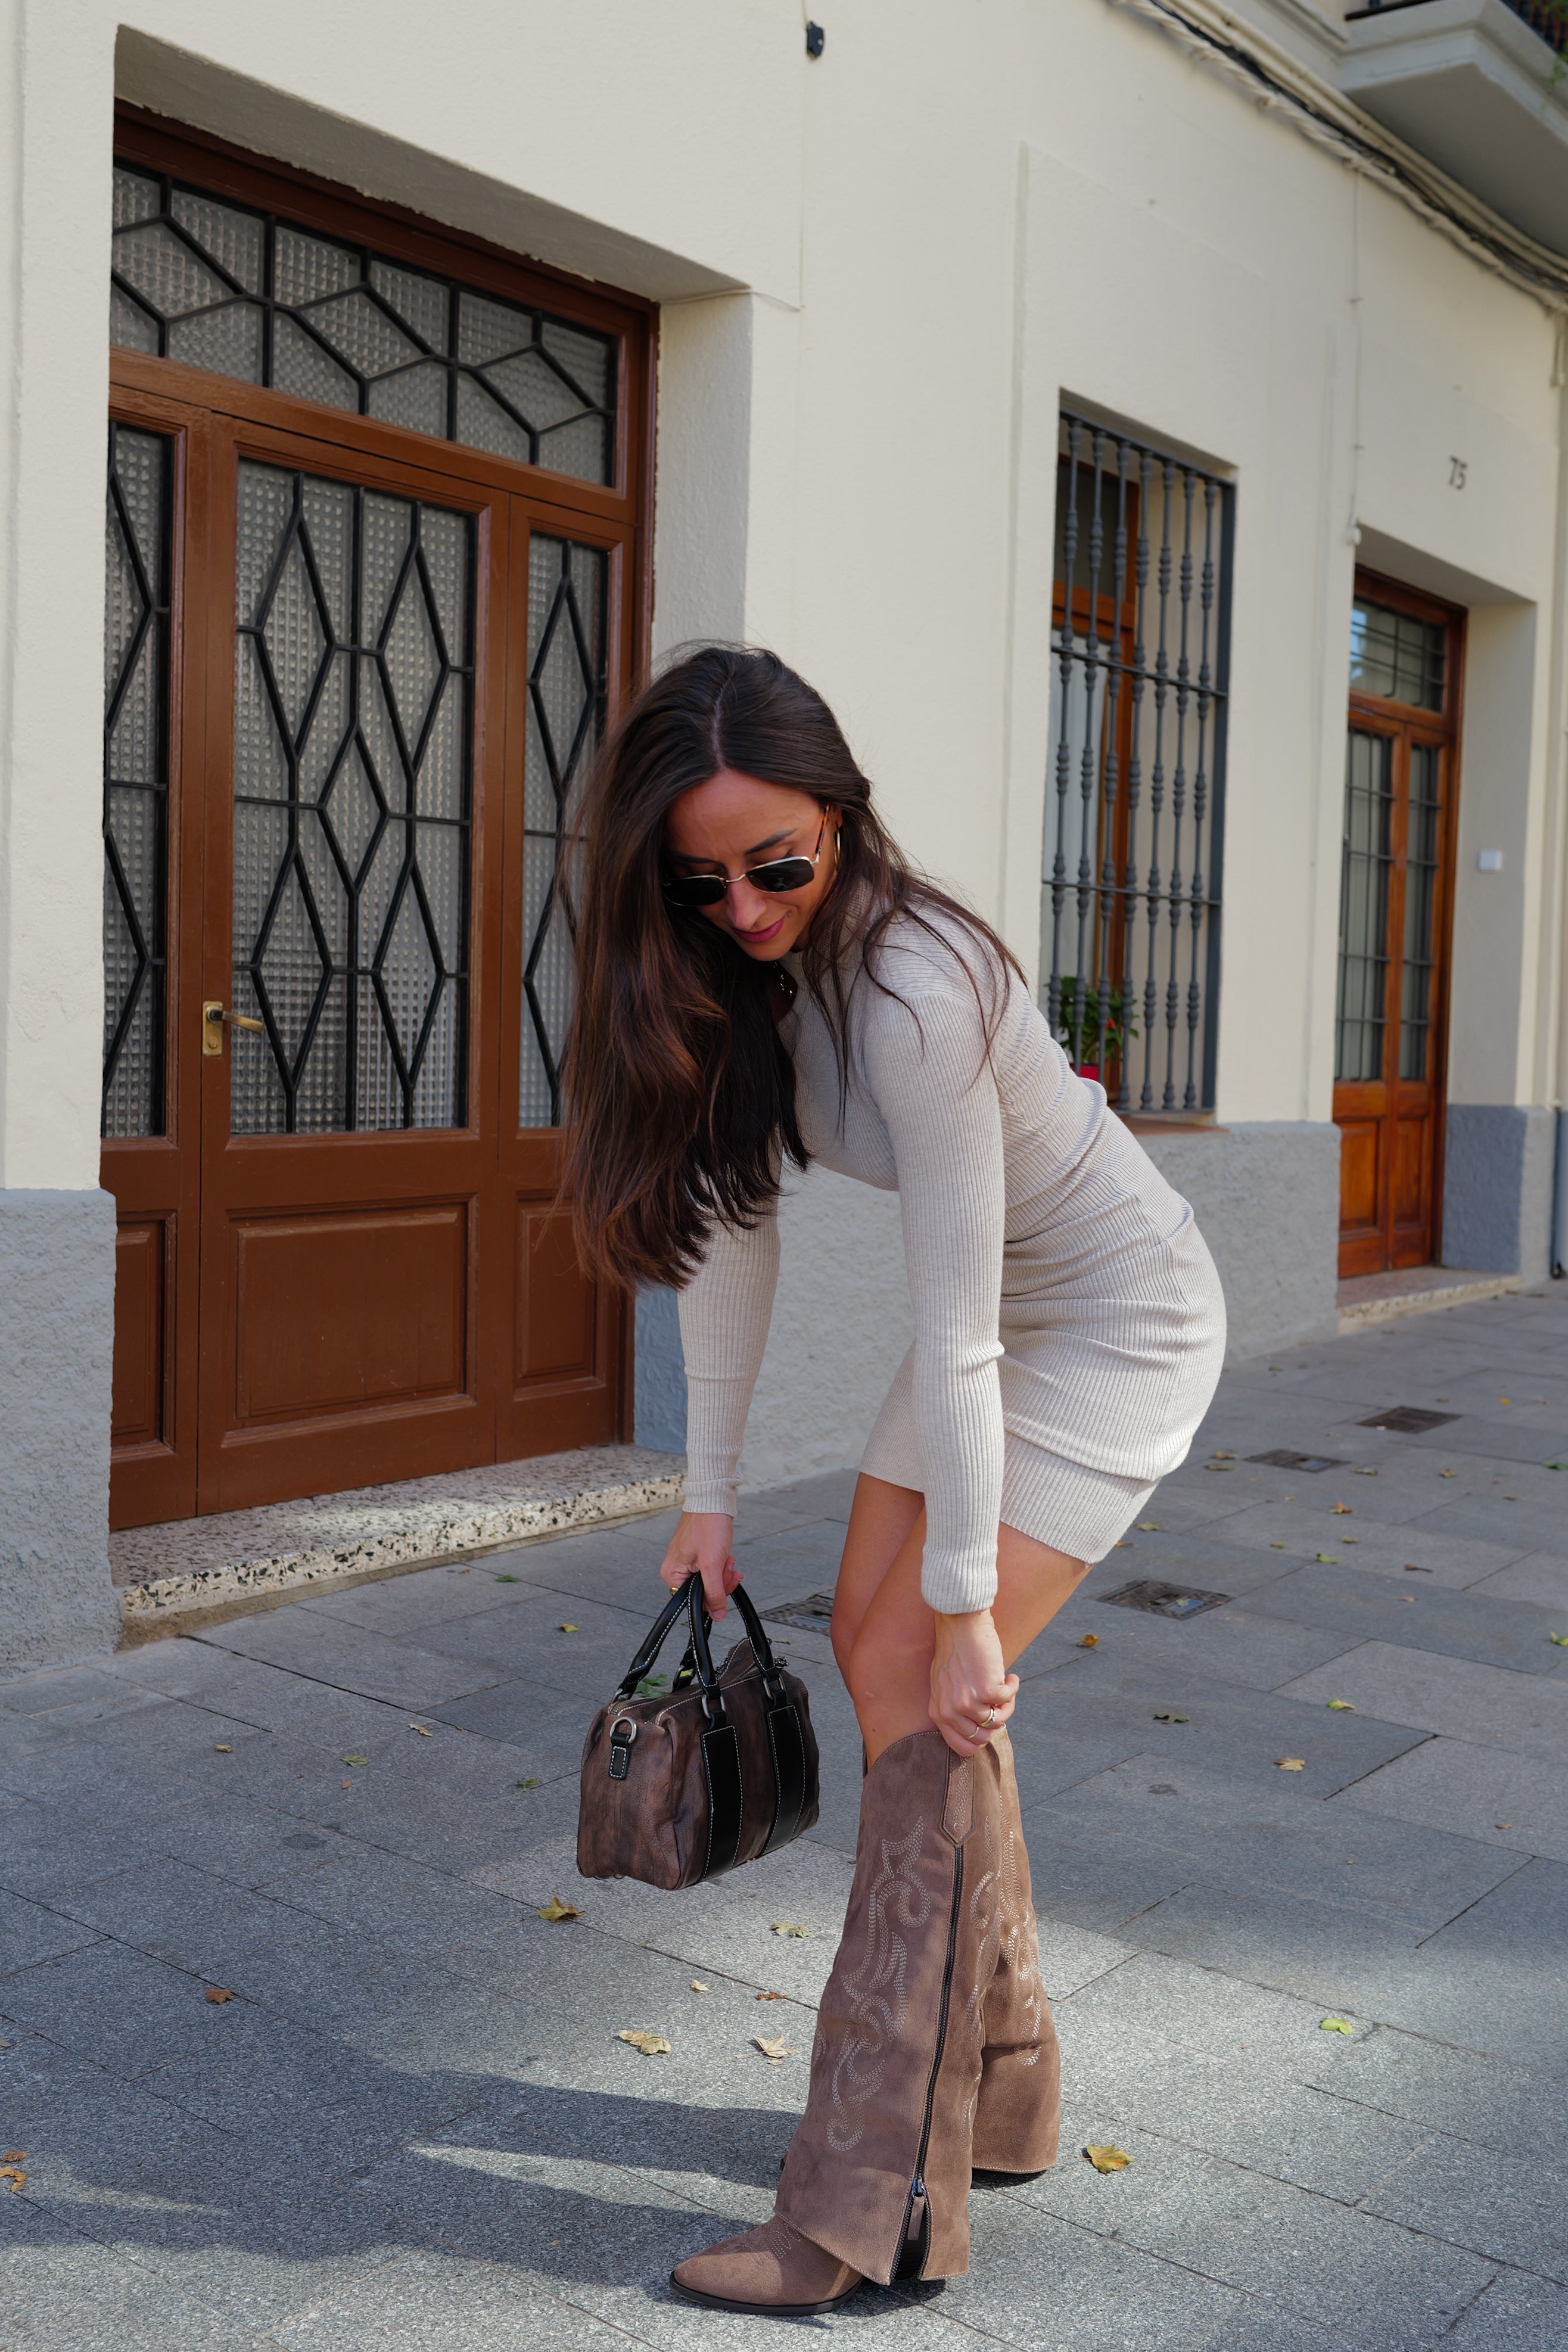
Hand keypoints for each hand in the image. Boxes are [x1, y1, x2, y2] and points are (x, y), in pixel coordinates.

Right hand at [659, 1511, 740, 1619]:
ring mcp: (686, 1562)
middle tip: (727, 1567)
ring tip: (728, 1559)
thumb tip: (717, 1614)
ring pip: (710, 1581)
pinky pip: (711, 1570)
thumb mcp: (712, 1564)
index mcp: (672, 1574)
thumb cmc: (708, 1525)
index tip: (724, 1583)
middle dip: (720, 1581)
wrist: (713, 1501)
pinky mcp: (697, 1555)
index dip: (712, 1597)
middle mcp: (675, 1569)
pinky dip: (721, 1565)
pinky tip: (727, 1558)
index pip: (693, 1601)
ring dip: (723, 1572)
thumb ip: (714, 1592)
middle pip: (702, 1592)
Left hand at [930, 1610, 1017, 1756]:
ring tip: (1002, 1683)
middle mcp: (950, 1712)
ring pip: (999, 1721)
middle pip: (983, 1739)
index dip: (980, 1738)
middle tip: (996, 1700)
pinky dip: (1013, 1687)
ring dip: (1006, 1703)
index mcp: (938, 1712)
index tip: (988, 1720)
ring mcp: (968, 1703)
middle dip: (994, 1720)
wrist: (960, 1624)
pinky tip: (1008, 1674)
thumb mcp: (943, 1684)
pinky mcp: (987, 1691)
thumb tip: (977, 1725)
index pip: (962, 1747)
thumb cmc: (954, 1650)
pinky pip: (1009, 1700)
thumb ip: (952, 1707)